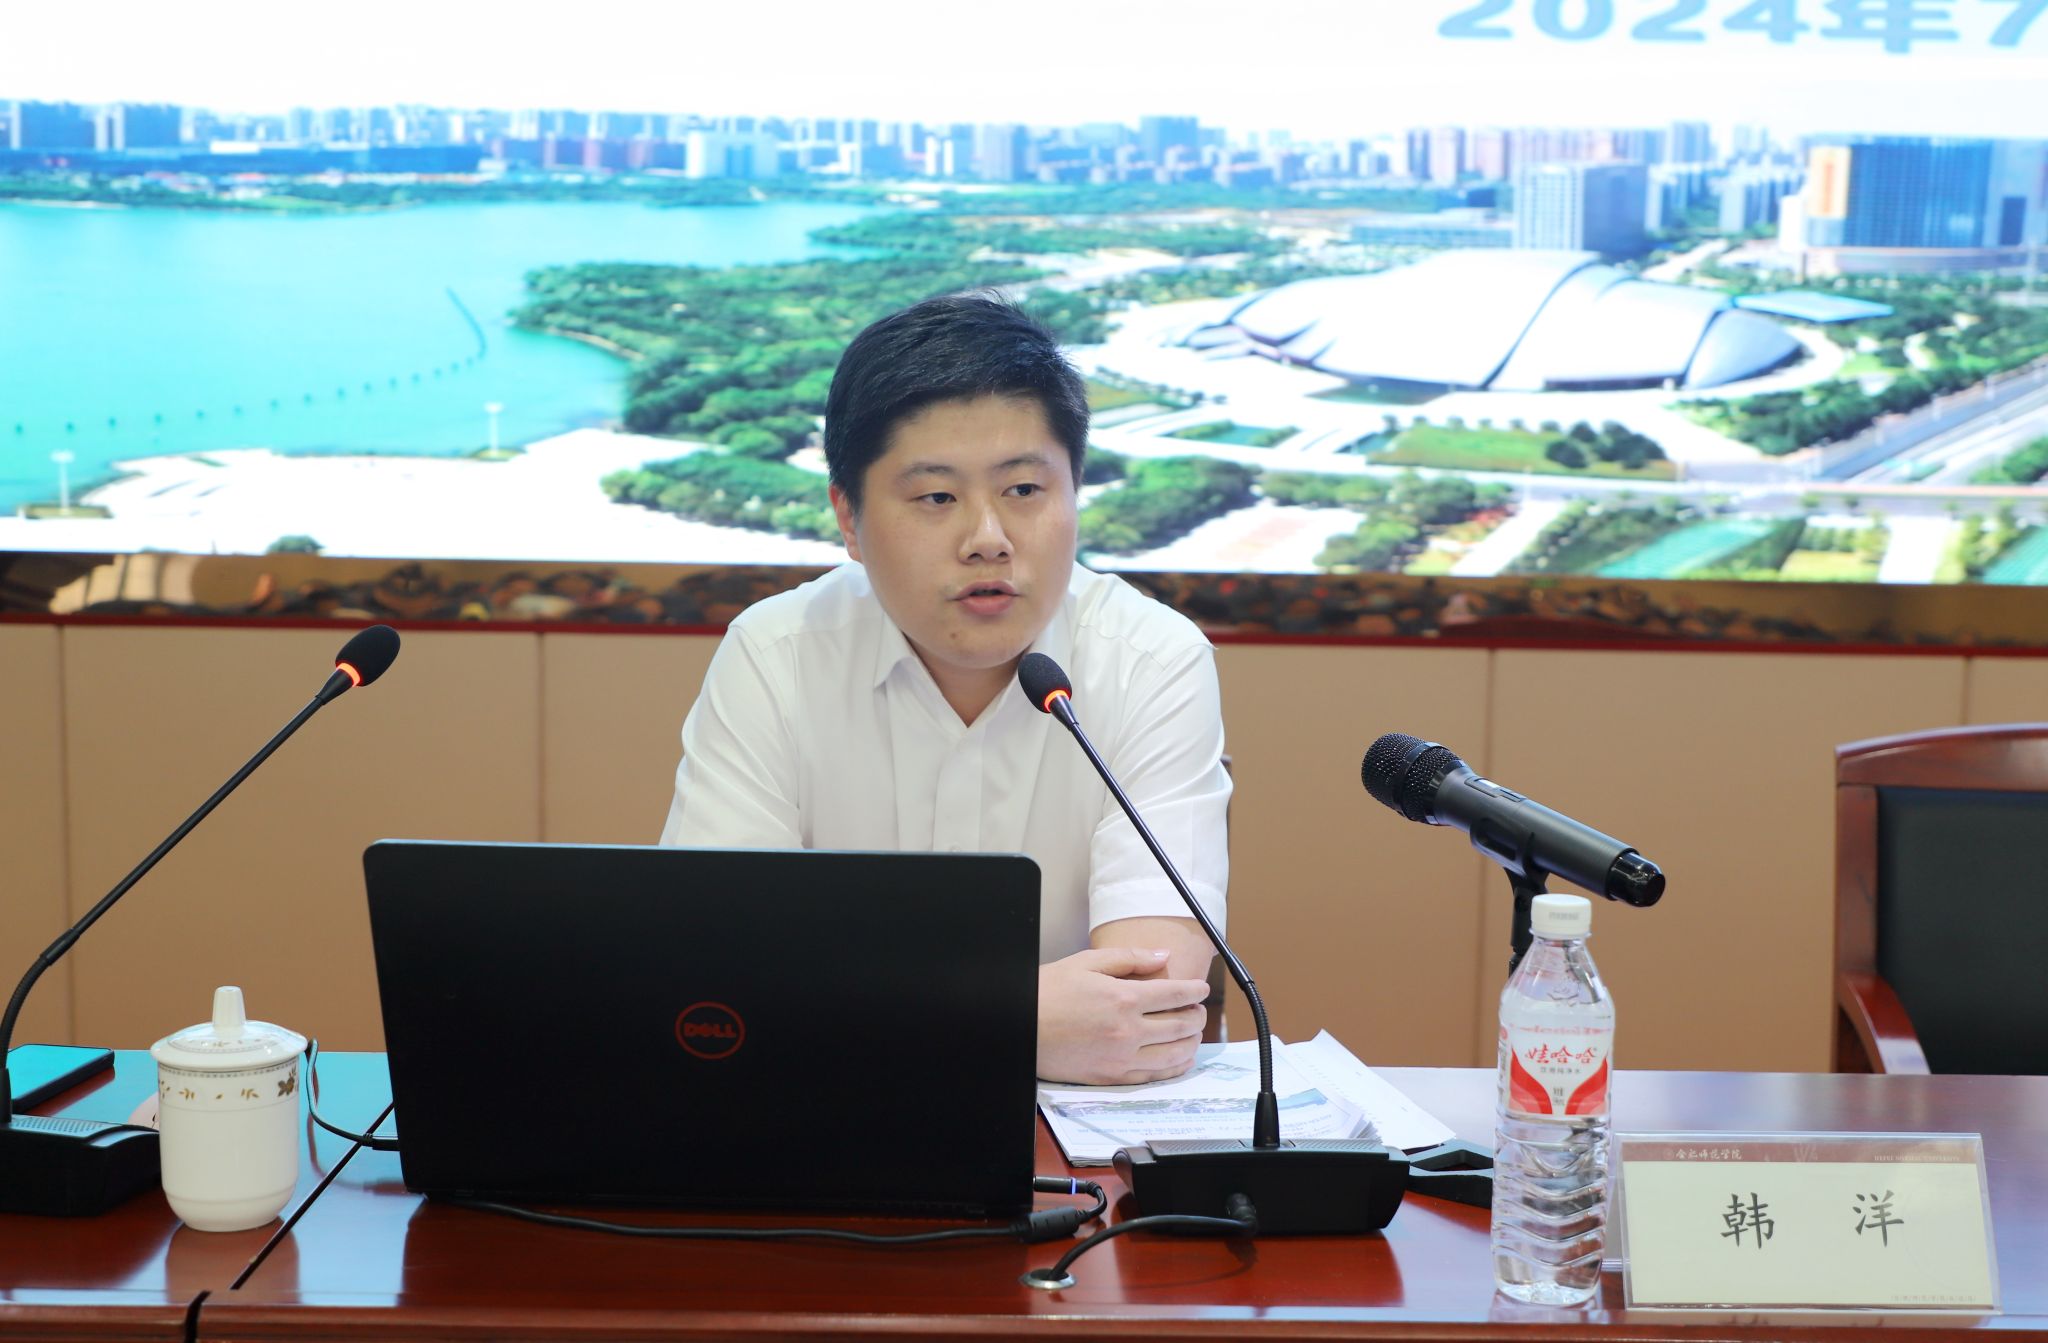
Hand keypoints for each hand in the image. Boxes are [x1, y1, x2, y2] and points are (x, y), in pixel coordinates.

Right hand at [1036, 947, 1208, 1084]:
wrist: (1020, 1028)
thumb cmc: (1049, 991)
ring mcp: (1122, 1057)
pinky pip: (1154, 1076)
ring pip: (1174, 1054)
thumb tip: (1164, 956)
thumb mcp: (1087, 962)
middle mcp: (1128, 1030)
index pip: (1175, 994)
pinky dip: (1174, 1068)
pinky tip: (1179, 1060)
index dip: (1194, 990)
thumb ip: (1130, 959)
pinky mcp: (1112, 1077)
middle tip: (1199, 1010)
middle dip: (1197, 1016)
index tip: (1201, 989)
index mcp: (1124, 998)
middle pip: (1180, 1025)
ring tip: (1194, 1034)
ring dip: (1191, 1043)